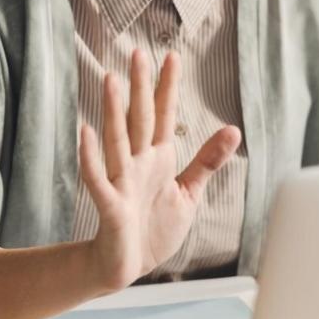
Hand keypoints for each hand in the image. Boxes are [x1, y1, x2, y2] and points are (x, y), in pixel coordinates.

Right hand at [79, 49, 241, 290]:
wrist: (129, 265)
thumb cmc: (154, 228)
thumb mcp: (188, 192)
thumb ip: (206, 161)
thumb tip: (233, 129)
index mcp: (157, 158)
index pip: (163, 115)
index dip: (167, 87)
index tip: (171, 56)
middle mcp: (137, 163)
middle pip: (139, 119)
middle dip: (139, 87)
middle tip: (137, 53)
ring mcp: (121, 182)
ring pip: (117, 141)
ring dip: (112, 112)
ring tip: (110, 81)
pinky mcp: (111, 206)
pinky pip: (98, 178)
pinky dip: (90, 158)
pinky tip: (85, 134)